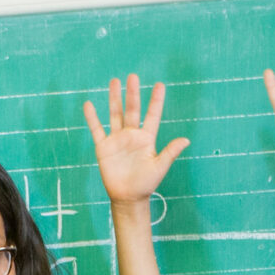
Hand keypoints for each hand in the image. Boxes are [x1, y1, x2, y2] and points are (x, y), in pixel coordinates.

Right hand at [84, 75, 188, 205]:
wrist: (128, 198)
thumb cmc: (146, 184)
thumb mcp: (160, 167)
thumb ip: (170, 152)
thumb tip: (186, 140)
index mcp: (147, 138)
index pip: (152, 115)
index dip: (156, 101)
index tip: (160, 85)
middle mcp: (132, 135)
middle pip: (132, 110)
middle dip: (133, 93)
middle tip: (133, 76)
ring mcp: (117, 140)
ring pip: (115, 114)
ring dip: (114, 98)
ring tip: (114, 81)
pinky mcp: (104, 148)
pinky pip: (97, 129)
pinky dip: (92, 118)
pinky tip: (89, 104)